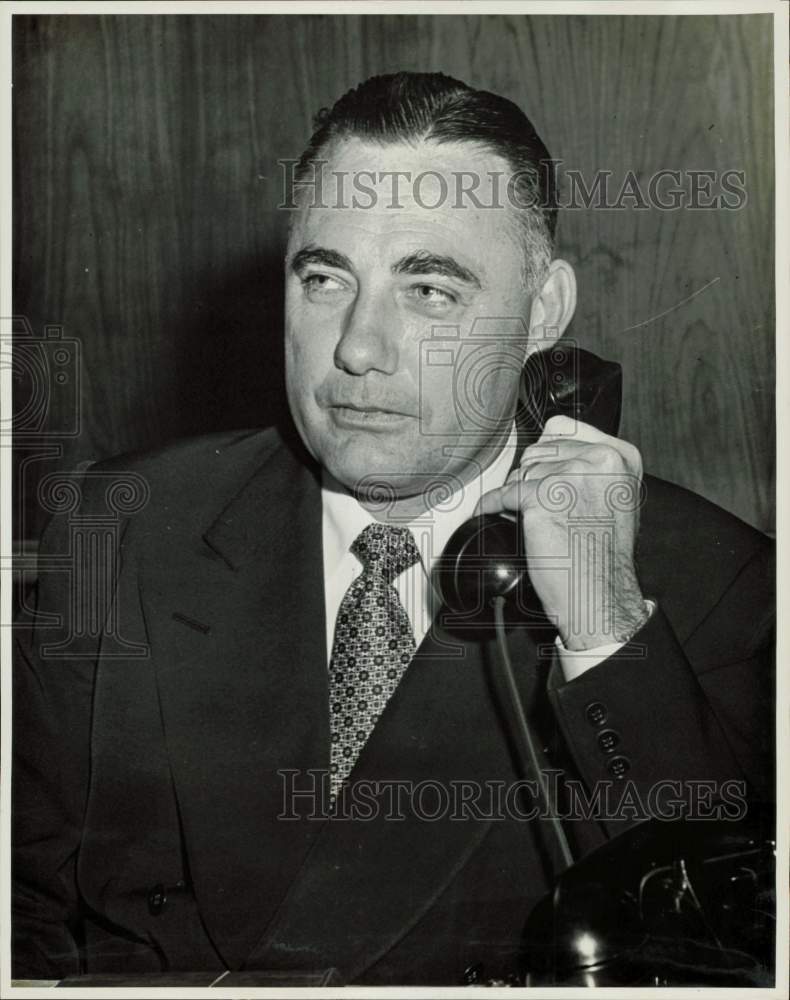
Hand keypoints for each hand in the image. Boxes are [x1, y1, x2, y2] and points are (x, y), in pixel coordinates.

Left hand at [476, 415, 648, 649]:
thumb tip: (552, 454)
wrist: (600, 596)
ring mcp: (571, 476)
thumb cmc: (603, 558)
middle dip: (531, 479)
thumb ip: (591, 470)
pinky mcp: (542, 498)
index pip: (563, 431)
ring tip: (534, 522)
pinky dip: (492, 506)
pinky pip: (502, 494)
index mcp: (621, 456)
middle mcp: (600, 460)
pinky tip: (495, 515)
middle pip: (538, 452)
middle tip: (542, 509)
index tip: (544, 475)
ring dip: (517, 496)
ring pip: (521, 472)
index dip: (547, 457)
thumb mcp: (614, 500)